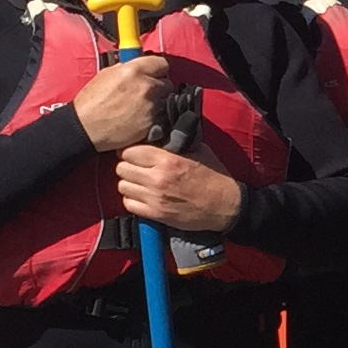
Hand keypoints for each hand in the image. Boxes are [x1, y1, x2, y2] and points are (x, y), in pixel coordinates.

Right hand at [70, 53, 170, 153]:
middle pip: (167, 83)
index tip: (154, 74)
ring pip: (165, 101)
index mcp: (134, 70)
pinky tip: (139, 118)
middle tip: (146, 93)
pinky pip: (161, 117)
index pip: (162, 63)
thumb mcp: (106, 75)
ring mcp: (151, 106)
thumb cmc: (91, 101)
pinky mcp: (152, 123)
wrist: (86, 128)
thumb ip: (127, 68)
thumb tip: (140, 66)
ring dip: (157, 103)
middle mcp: (146, 86)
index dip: (158, 69)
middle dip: (158, 87)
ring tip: (140, 107)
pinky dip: (153, 117)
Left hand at [116, 143, 243, 234]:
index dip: (130, 152)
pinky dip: (132, 200)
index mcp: (167, 159)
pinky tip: (142, 197)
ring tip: (139, 183)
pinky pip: (128, 204)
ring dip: (129, 184)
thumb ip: (175, 143)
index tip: (135, 154)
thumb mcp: (198, 151)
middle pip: (121, 168)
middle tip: (136, 168)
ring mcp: (155, 197)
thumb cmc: (214, 177)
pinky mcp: (156, 214)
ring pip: (122, 186)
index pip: (129, 151)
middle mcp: (157, 178)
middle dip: (127, 167)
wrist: (226, 206)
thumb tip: (159, 133)